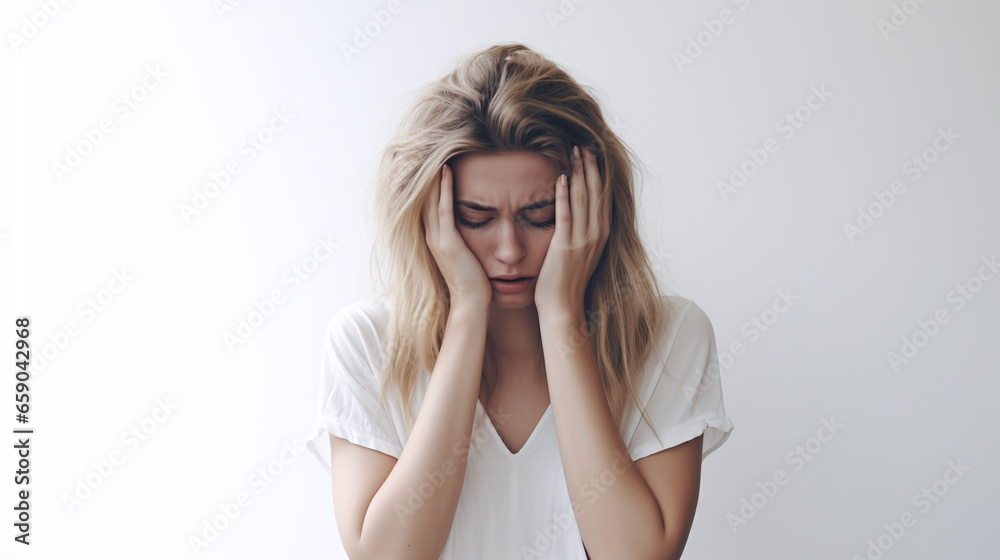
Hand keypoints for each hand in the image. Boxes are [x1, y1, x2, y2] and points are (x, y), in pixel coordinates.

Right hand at [423, 163, 492, 309]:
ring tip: (436, 153)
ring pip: (430, 199)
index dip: (427, 183)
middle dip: (424, 174)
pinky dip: (444, 189)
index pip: (427, 204)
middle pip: (423, 198)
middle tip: (426, 150)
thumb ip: (461, 239)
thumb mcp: (464, 254)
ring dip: (432, 176)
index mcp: (435, 238)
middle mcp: (431, 236)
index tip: (431, 161)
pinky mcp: (448, 241)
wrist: (471, 302)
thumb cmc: (473, 280)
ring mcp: (438, 238)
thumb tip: (470, 227)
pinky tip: (447, 172)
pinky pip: (444, 208)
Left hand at [534, 145, 610, 316]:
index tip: (593, 154)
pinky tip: (560, 176)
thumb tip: (578, 216)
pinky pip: (565, 214)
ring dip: (578, 173)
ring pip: (583, 198)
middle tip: (585, 144)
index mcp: (602, 234)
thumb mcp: (582, 253)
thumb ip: (583, 233)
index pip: (602, 196)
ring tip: (574, 152)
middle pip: (596, 192)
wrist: (563, 308)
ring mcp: (582, 240)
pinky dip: (563, 194)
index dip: (598, 174)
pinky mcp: (565, 245)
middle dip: (590, 166)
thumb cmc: (567, 283)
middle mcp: (596, 234)